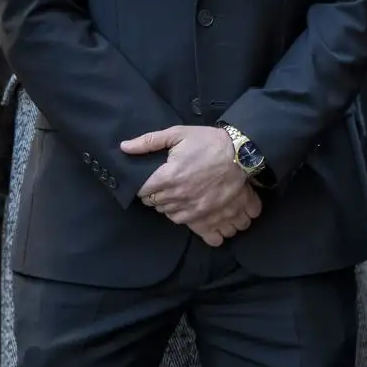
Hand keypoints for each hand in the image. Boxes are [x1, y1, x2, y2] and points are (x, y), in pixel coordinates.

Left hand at [123, 126, 261, 246]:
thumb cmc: (209, 142)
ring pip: (172, 217)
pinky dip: (195, 224)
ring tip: (184, 196)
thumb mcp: (179, 134)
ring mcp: (195, 211)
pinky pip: (199, 232)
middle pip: (156, 205)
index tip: (154, 179)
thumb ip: (149, 141)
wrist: (242, 153)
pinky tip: (197, 213)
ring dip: (174, 208)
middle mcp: (178, 199)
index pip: (142, 192)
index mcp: (168, 178)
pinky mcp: (211, 218)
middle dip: (159, 195)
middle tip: (170, 185)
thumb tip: (124, 147)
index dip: (145, 185)